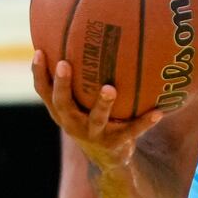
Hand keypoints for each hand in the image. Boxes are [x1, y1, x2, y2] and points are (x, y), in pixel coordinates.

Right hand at [32, 53, 162, 171]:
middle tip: (65, 64)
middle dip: (63, 84)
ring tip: (110, 88)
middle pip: (63, 104)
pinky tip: (159, 112)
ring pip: (96, 118)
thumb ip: (79, 81)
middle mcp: (73, 123)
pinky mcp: (115, 144)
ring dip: (103, 103)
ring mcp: (93, 135)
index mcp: (62, 112)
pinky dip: (145, 122)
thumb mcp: (80, 104)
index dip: (39, 73)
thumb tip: (79, 38)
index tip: (40, 52)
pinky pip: (132, 131)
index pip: (44, 92)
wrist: (107, 159)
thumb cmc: (92, 119)